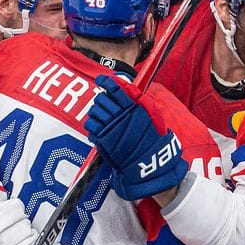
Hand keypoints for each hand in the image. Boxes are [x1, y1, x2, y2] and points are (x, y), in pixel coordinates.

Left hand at [84, 75, 188, 200]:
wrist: (147, 163)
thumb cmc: (152, 139)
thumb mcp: (154, 115)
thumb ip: (140, 98)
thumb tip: (126, 83)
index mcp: (134, 107)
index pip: (116, 88)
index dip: (106, 81)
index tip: (102, 80)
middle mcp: (121, 116)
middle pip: (102, 98)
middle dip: (101, 100)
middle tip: (105, 105)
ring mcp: (111, 127)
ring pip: (94, 110)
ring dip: (96, 112)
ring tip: (103, 119)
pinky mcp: (103, 139)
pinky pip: (91, 125)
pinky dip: (93, 126)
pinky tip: (100, 129)